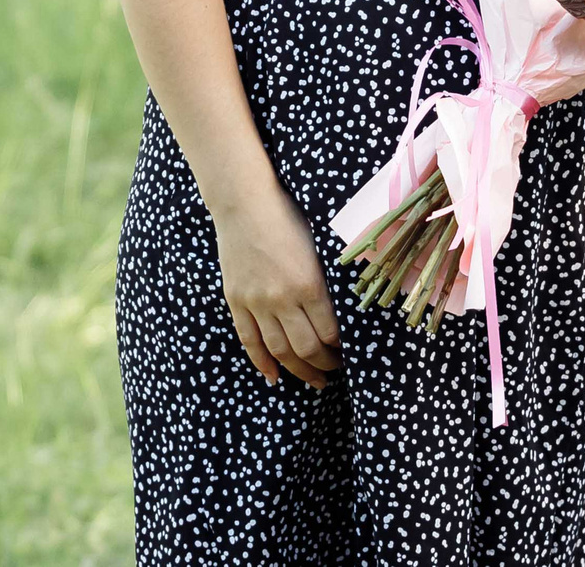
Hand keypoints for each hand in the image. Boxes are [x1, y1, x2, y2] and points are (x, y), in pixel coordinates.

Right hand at [213, 188, 340, 389]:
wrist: (244, 203)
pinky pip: (249, 341)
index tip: (348, 353)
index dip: (341, 350)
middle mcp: (282, 298)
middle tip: (334, 371)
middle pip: (306, 348)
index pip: (330, 332)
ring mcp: (256, 302)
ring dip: (299, 371)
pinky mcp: (236, 301)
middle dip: (324, 365)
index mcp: (309, 283)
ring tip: (313, 380)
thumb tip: (339, 314)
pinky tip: (274, 376)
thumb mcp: (317, 248)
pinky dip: (262, 362)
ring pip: (279, 351)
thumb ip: (325, 283)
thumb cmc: (287, 218)